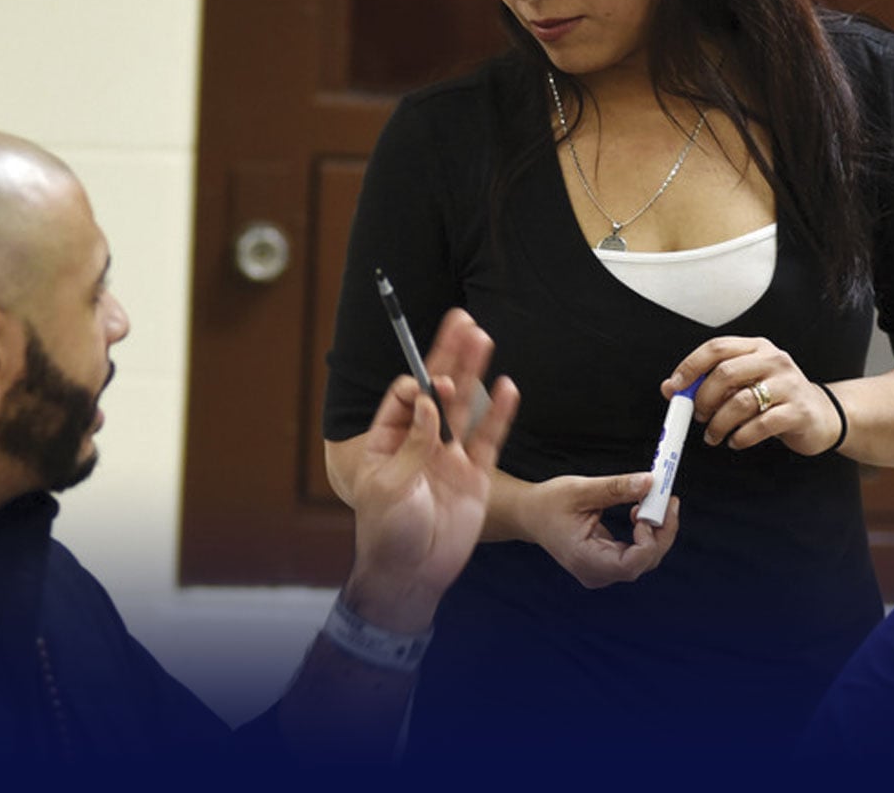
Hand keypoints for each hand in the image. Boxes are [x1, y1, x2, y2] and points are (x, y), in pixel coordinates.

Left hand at [345, 311, 519, 632]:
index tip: (429, 386)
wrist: (412, 574)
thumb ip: (413, 442)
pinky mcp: (474, 476)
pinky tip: (507, 386)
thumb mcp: (388, 485)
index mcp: (388, 441)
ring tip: (482, 336)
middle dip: (447, 356)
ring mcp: (449, 457)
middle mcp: (419, 442)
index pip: (405, 398)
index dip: (418, 385)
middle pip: (438, 390)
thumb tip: (430, 400)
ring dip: (474, 372)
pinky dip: (498, 414)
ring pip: (465, 406)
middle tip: (461, 320)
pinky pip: (488, 439)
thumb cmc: (386, 533)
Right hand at [520, 473, 679, 588]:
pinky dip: (646, 533)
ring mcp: (603, 571)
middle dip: (662, 532)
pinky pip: (637, 554)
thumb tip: (650, 482)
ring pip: (645, 559)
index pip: (630, 565)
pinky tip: (640, 512)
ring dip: (657, 531)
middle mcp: (596, 572)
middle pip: (644, 562)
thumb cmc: (550, 503)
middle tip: (669, 500)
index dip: (649, 540)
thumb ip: (617, 488)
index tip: (649, 510)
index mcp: (585, 560)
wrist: (531, 515)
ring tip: (653, 501)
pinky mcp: (608, 563)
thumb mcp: (581, 490)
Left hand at [663, 336, 843, 455]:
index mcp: (757, 347)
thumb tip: (672, 388)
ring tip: (714, 435)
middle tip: (698, 416)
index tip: (675, 387)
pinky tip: (736, 441)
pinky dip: (741, 437)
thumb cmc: (778, 398)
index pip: (717, 348)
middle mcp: (774, 360)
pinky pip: (760, 425)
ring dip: (719, 424)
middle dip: (704, 399)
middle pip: (725, 373)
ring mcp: (789, 385)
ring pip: (741, 402)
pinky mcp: (798, 412)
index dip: (690, 366)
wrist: (822, 415)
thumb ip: (712, 383)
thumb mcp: (746, 383)